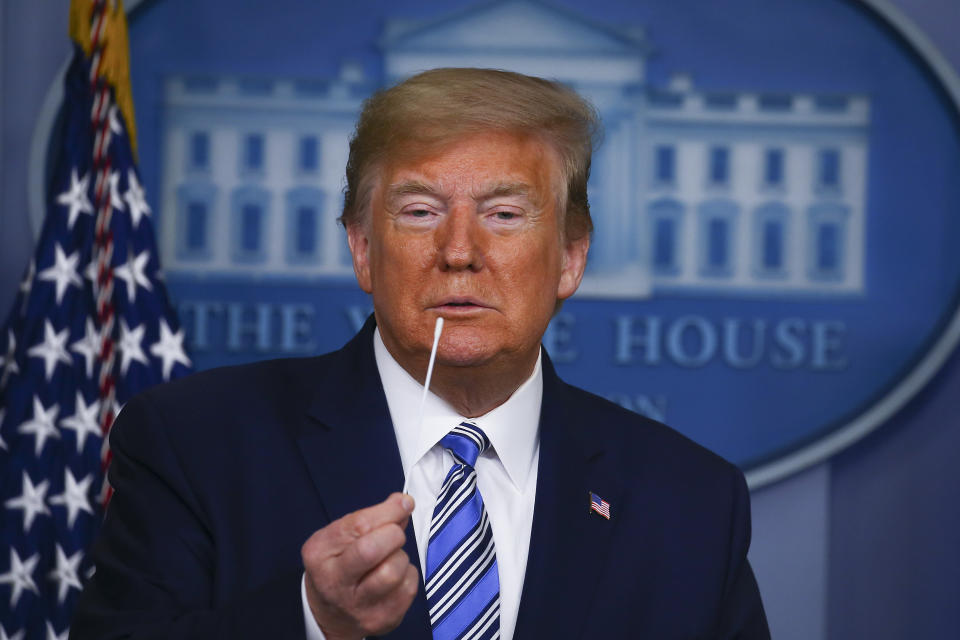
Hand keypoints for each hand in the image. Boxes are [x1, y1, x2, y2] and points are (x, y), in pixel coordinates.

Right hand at [301, 493, 419, 639]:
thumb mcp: (340, 537)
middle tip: (393, 534)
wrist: (330, 613)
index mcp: (320, 554)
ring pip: (394, 570)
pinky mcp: (381, 620)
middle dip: (393, 534)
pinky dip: (408, 575)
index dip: (388, 511)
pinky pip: (409, 588)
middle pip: (373, 550)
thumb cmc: (338, 565)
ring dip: (401, 557)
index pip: (359, 526)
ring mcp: (358, 606)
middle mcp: (334, 582)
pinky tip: (395, 576)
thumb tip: (402, 503)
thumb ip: (369, 518)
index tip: (403, 503)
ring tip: (390, 558)